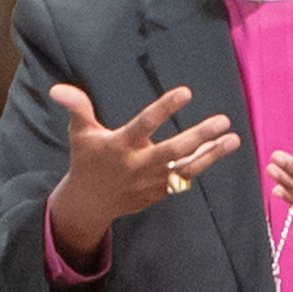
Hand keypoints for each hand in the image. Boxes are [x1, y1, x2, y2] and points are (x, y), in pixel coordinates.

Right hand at [47, 79, 239, 252]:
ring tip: (234, 138)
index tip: (186, 93)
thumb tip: (58, 88)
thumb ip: (77, 108)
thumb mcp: (81, 133)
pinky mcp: (160, 192)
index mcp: (121, 146)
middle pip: (173, 151)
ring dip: (212, 154)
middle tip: (223, 120)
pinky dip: (202, 164)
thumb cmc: (87, 159)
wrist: (91, 203)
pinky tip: (220, 149)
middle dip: (199, 136)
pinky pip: (184, 178)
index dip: (165, 109)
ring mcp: (152, 181)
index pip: (145, 124)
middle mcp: (139, 164)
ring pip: (186, 167)